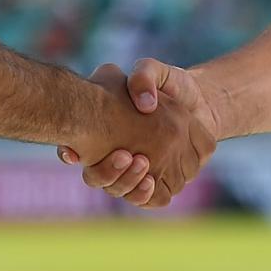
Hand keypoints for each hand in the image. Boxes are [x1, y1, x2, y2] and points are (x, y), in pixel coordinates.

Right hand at [62, 59, 222, 208]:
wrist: (200, 102)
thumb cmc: (170, 85)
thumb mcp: (152, 71)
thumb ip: (143, 77)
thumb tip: (143, 104)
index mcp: (103, 131)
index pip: (75, 148)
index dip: (69, 152)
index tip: (74, 152)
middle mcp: (115, 157)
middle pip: (98, 178)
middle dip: (106, 172)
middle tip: (124, 155)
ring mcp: (136, 173)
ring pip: (121, 191)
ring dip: (128, 182)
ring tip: (142, 163)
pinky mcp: (161, 183)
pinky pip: (149, 200)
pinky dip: (147, 194)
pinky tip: (152, 180)